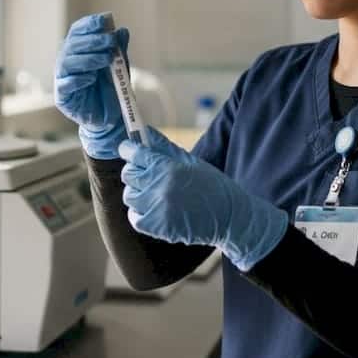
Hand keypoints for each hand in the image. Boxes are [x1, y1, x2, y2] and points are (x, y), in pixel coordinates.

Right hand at [54, 13, 130, 158]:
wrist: (109, 118)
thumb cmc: (111, 88)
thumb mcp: (119, 66)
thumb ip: (119, 50)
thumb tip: (122, 31)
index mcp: (78, 50)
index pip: (77, 31)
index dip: (88, 24)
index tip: (104, 21)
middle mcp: (67, 61)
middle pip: (72, 45)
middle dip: (92, 41)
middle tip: (110, 42)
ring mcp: (62, 78)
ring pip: (67, 62)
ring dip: (88, 59)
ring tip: (106, 60)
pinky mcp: (62, 96)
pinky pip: (65, 84)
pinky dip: (78, 79)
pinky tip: (91, 78)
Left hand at [119, 128, 289, 270]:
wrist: (229, 217)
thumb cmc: (212, 186)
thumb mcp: (191, 161)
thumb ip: (164, 147)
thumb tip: (144, 130)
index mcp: (169, 167)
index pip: (134, 153)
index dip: (128, 149)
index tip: (129, 150)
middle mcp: (160, 187)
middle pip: (128, 174)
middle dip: (136, 172)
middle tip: (148, 174)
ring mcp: (157, 208)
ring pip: (129, 196)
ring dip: (139, 193)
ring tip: (155, 194)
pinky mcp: (157, 227)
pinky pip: (134, 217)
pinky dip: (140, 213)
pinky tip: (155, 209)